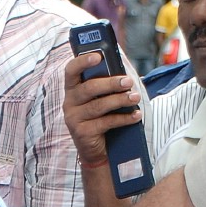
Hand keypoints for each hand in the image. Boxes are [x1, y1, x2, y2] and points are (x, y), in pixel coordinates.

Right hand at [63, 52, 141, 166]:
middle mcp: (69, 103)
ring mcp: (74, 119)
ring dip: (120, 100)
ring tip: (135, 97)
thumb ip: (105, 85)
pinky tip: (135, 115)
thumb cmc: (100, 117)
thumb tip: (124, 74)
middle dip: (111, 83)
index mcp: (72, 89)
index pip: (71, 70)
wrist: (95, 149)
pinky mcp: (83, 133)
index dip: (82, 61)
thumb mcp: (99, 99)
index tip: (99, 56)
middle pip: (89, 88)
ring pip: (99, 105)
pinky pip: (106, 123)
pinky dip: (124, 118)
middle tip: (128, 82)